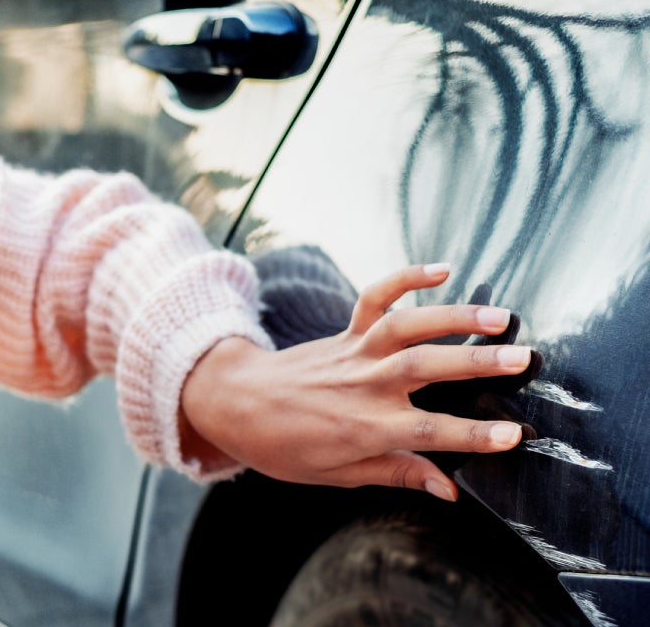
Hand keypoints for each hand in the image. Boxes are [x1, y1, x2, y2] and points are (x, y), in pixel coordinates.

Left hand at [180, 263, 530, 501]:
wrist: (235, 405)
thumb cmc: (285, 447)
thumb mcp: (337, 475)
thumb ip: (396, 474)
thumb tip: (449, 490)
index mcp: (364, 428)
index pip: (427, 432)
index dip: (472, 435)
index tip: (513, 435)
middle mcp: (363, 385)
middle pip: (425, 370)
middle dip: (476, 365)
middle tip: (524, 360)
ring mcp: (354, 354)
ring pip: (407, 328)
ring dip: (453, 318)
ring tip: (500, 316)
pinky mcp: (345, 333)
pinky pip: (374, 298)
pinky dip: (405, 278)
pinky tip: (441, 268)